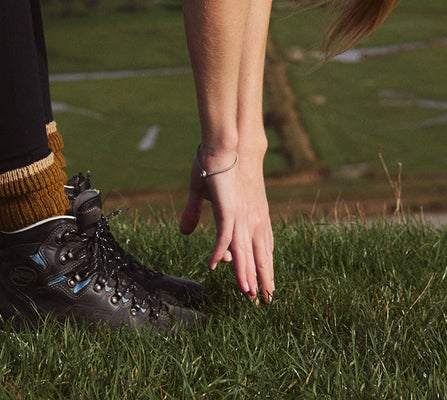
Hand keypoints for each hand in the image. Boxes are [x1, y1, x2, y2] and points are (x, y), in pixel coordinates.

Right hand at [179, 147, 274, 301]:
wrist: (220, 145)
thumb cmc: (210, 164)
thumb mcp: (200, 192)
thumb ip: (194, 212)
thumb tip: (186, 232)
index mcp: (243, 215)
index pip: (250, 247)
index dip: (252, 267)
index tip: (251, 286)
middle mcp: (244, 219)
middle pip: (253, 254)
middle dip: (258, 278)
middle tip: (260, 301)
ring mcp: (238, 215)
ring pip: (243, 251)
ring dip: (245, 273)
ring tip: (248, 294)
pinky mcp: (228, 210)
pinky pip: (224, 236)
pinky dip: (220, 251)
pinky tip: (215, 265)